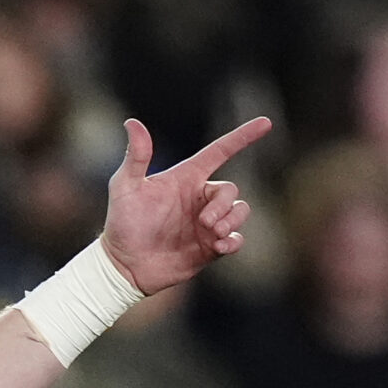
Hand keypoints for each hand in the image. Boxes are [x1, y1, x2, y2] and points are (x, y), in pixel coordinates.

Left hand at [97, 116, 269, 294]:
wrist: (124, 265)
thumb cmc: (123, 223)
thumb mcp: (126, 187)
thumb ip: (136, 156)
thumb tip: (132, 122)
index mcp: (185, 178)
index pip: (219, 152)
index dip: (242, 137)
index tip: (265, 123)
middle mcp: (199, 198)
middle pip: (231, 190)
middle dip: (223, 204)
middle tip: (205, 221)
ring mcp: (207, 223)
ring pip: (239, 211)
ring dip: (232, 220)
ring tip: (213, 232)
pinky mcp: (210, 247)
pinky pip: (237, 239)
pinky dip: (234, 241)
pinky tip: (221, 246)